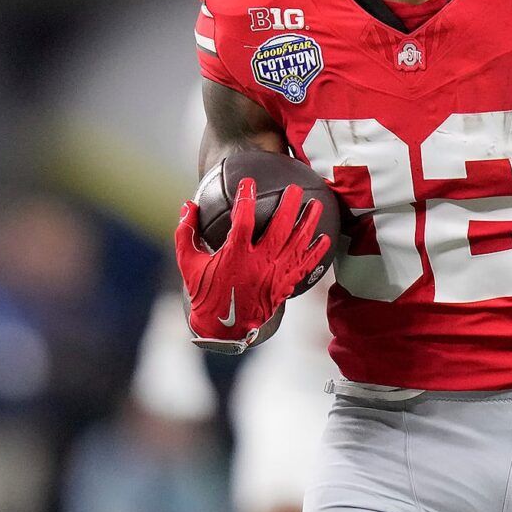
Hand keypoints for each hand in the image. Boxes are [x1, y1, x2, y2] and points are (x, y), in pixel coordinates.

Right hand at [174, 178, 330, 352]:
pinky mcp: (284, 286)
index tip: (249, 182)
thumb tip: (187, 206)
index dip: (246, 199)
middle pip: (280, 228)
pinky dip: (316, 252)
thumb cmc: (205, 294)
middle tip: (294, 188)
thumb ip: (186, 233)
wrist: (223, 329)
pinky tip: (325, 239)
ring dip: (308, 223)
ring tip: (316, 205)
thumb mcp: (189, 264)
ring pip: (297, 244)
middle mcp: (259, 264)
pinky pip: (305, 266)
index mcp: (235, 256)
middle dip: (289, 205)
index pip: (244, 220)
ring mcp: (274, 275)